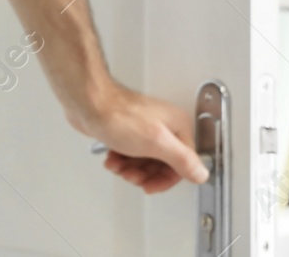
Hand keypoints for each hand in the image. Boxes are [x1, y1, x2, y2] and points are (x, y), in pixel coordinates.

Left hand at [74, 83, 209, 192]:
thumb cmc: (118, 115)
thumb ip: (182, 160)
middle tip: (131, 176)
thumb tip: (202, 174)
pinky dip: (120, 160)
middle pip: (162, 164)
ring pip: (144, 160)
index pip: (183, 163)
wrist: (87, 102)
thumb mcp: (157, 142)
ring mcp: (144, 128)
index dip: (166, 179)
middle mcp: (163, 126)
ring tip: (119, 167)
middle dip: (145, 174)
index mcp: (177, 126)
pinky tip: (111, 159)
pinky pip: (129, 153)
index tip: (151, 186)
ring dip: (130, 169)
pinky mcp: (127, 130)